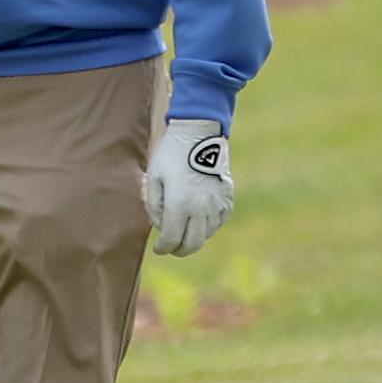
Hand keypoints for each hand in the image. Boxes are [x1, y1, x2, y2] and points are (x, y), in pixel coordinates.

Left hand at [143, 118, 233, 256]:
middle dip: (180, 250)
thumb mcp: (154, 178)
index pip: (172, 239)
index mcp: (179, 204)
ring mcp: (217, 203)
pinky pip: (219, 221)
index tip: (158, 249)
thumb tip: (161, 227)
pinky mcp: (227, 197)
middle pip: (192, 244)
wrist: (198, 133)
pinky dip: (209, 225)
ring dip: (194, 236)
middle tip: (172, 248)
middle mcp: (201, 208)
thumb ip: (154, 207)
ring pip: (206, 234)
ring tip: (184, 230)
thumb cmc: (171, 154)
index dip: (163, 248)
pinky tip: (200, 219)